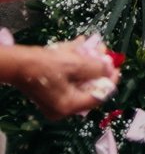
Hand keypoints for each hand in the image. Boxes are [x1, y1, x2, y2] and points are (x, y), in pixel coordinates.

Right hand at [0, 37, 117, 119]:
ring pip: (79, 80)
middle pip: (88, 88)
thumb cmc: (46, 65)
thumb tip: (110, 70)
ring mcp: (55, 100)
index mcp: (69, 106)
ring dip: (87, 62)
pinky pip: (68, 78)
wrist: (18, 64)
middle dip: (97, 68)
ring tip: (92, 45)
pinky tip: (79, 46)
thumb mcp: (75, 64)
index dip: (110, 81)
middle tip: (104, 52)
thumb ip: (96, 68)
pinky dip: (74, 64)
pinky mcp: (50, 91)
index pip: (98, 97)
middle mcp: (63, 108)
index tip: (117, 66)